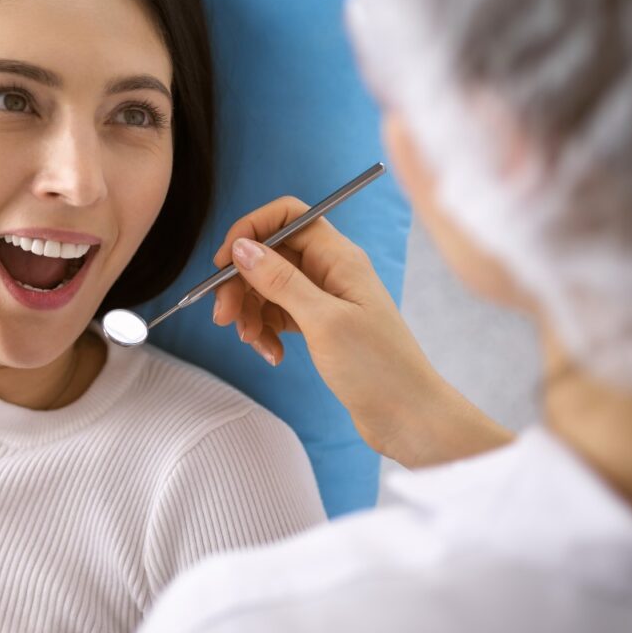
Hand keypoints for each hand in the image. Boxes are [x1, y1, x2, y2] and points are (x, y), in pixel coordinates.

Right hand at [213, 198, 511, 465]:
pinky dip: (266, 331)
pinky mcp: (319, 325)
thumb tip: (243, 247)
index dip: (250, 231)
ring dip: (251, 312)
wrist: (408, 416)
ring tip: (253, 342)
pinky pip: (278, 315)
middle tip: (223, 317)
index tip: (223, 263)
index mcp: (338, 257)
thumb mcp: (323, 321)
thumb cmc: (378, 368)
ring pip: (269, 287)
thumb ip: (280, 281)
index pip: (287, 216)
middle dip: (241, 282)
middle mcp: (331, 270)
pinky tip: (272, 354)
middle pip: (270, 254)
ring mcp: (325, 298)